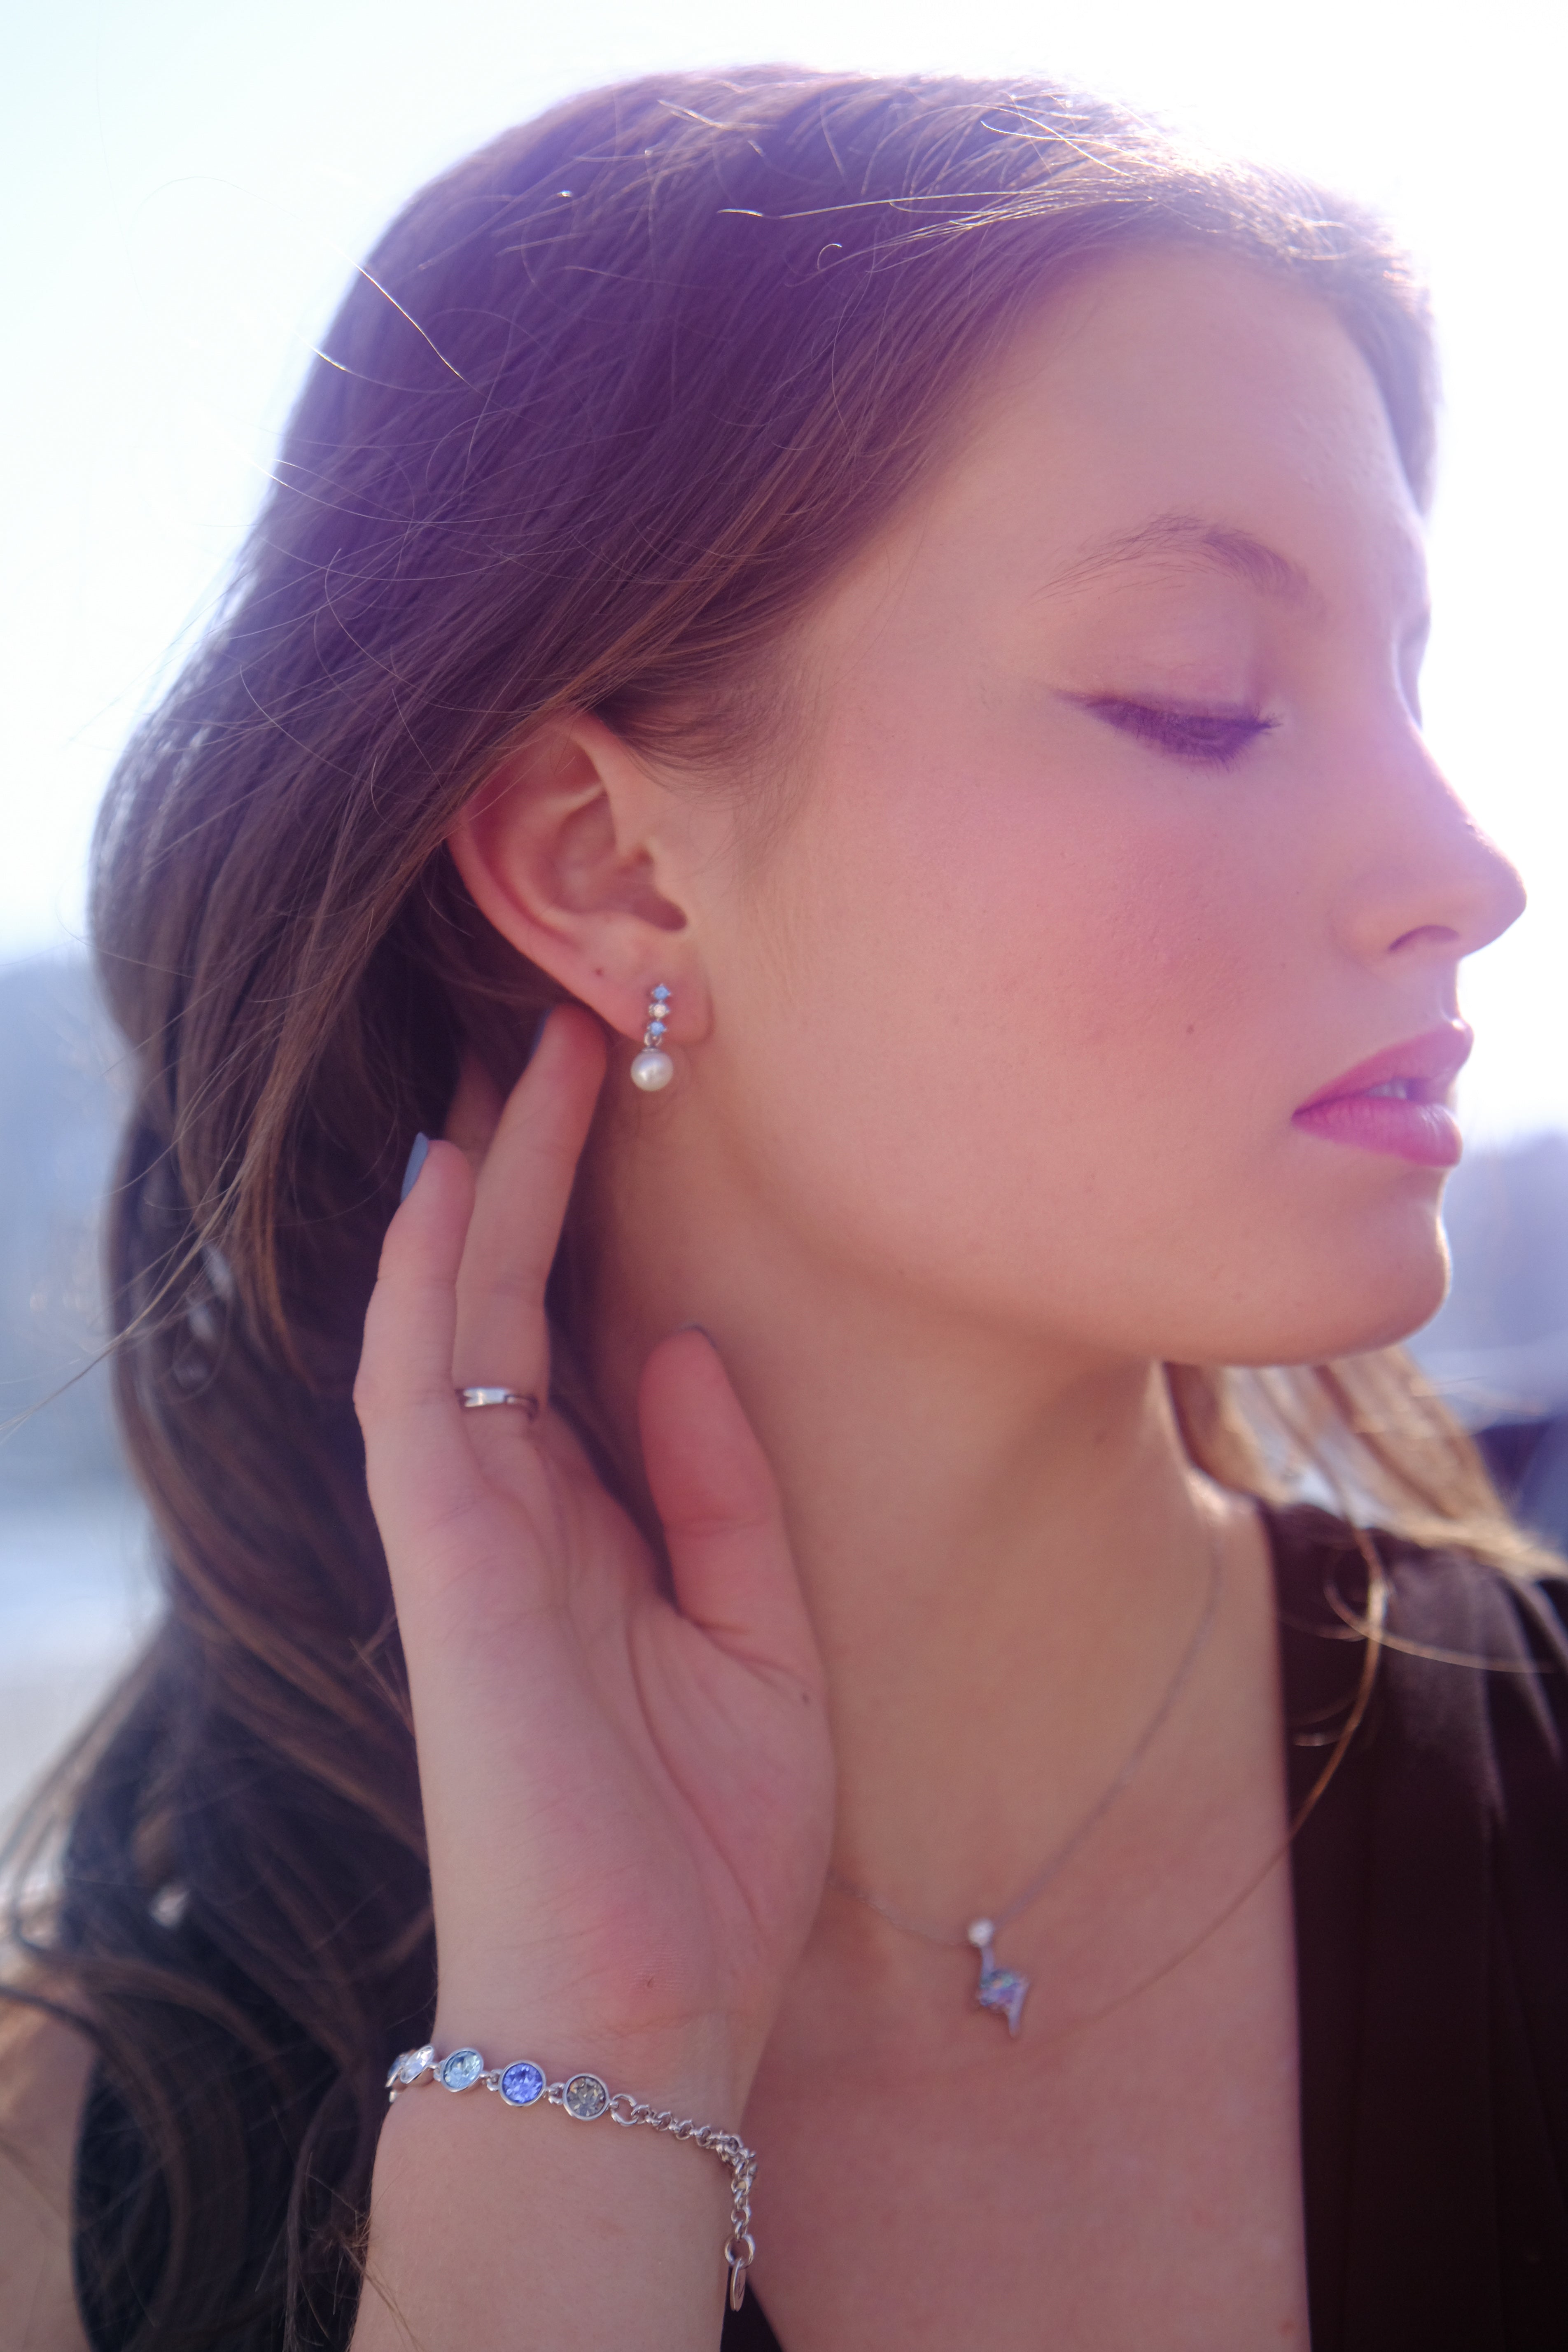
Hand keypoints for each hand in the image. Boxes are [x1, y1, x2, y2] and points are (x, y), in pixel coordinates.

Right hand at [354, 1008, 833, 2112]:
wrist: (650, 2012)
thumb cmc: (704, 1848)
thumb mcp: (758, 1640)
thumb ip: (720, 1494)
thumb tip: (690, 1346)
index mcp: (590, 1529)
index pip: (574, 1338)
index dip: (598, 1222)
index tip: (637, 1109)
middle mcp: (517, 1511)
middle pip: (511, 1299)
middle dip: (541, 1166)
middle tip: (579, 1032)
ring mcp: (471, 1533)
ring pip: (458, 1317)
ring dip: (491, 1188)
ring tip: (527, 1058)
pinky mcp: (450, 1569)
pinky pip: (421, 1396)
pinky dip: (430, 1287)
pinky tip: (458, 1182)